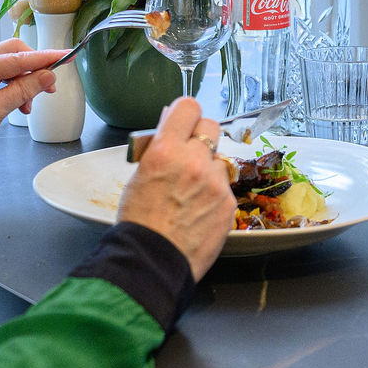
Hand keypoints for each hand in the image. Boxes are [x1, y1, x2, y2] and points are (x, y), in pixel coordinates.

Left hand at [0, 39, 65, 179]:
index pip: (17, 58)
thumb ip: (22, 91)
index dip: (45, 58)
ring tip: (30, 104)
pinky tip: (18, 104)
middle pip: (12, 54)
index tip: (66, 55)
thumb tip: (47, 76)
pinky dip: (13, 87)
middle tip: (50, 84)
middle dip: (34, 67)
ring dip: (24, 80)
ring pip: (7, 66)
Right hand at [117, 97, 235, 281]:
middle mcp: (194, 161)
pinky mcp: (229, 203)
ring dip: (209, 168)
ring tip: (192, 191)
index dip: (185, 114)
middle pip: (211, 126)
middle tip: (190, 153)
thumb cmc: (138, 222)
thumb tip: (170, 127)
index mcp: (166, 150)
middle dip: (201, 136)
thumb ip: (159, 149)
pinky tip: (200, 210)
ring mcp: (215, 182)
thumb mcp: (139, 176)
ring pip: (220, 159)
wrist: (152, 260)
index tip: (183, 122)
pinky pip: (225, 187)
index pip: (188, 107)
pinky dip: (215, 194)